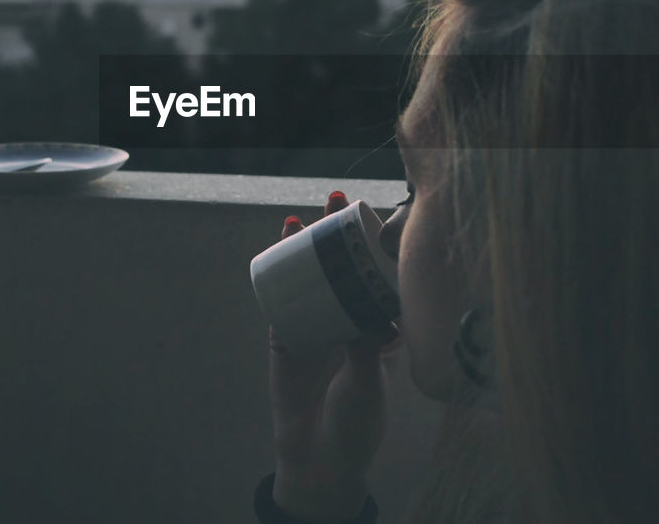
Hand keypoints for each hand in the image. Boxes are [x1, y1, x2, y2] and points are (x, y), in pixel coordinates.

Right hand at [268, 191, 400, 520]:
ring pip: (310, 276)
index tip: (380, 214)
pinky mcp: (285, 336)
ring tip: (305, 215)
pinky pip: (281, 298)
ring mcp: (314, 326)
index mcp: (375, 329)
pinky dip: (278, 272)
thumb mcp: (370, 382)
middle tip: (340, 199)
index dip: (376, 247)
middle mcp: (345, 320)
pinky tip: (278, 246)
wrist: (319, 458)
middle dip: (339, 233)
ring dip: (306, 245)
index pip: (377, 277)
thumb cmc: (357, 423)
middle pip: (342, 267)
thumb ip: (368, 349)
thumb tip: (375, 316)